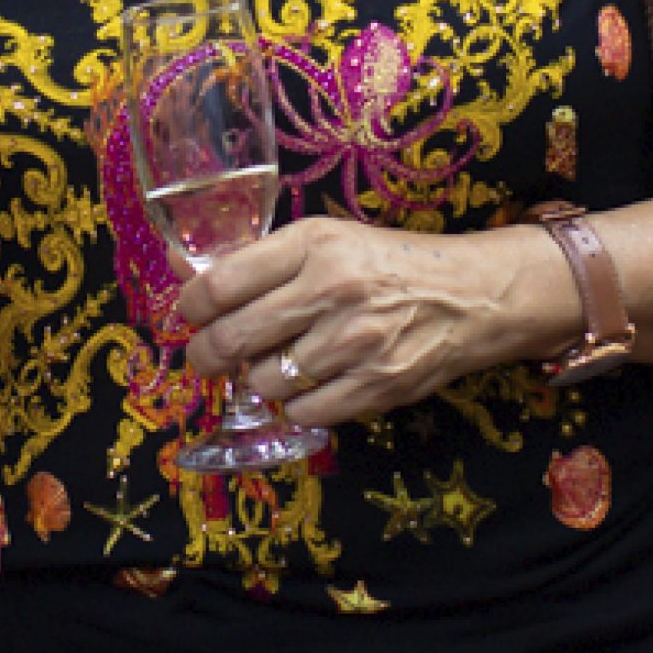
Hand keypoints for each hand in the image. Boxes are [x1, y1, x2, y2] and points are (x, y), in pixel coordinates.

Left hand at [174, 216, 574, 427]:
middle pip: (233, 338)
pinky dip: (296, 405)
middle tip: (207, 357)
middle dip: (206, 355)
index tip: (192, 314)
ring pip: (265, 382)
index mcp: (313, 243)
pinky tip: (307, 385)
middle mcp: (331, 290)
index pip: (222, 282)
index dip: (191, 305)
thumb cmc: (388, 264)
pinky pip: (304, 413)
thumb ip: (259, 258)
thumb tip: (181, 269)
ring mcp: (355, 343)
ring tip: (272, 365)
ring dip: (257, 380)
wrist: (470, 296)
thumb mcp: (326, 240)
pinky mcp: (375, 387)